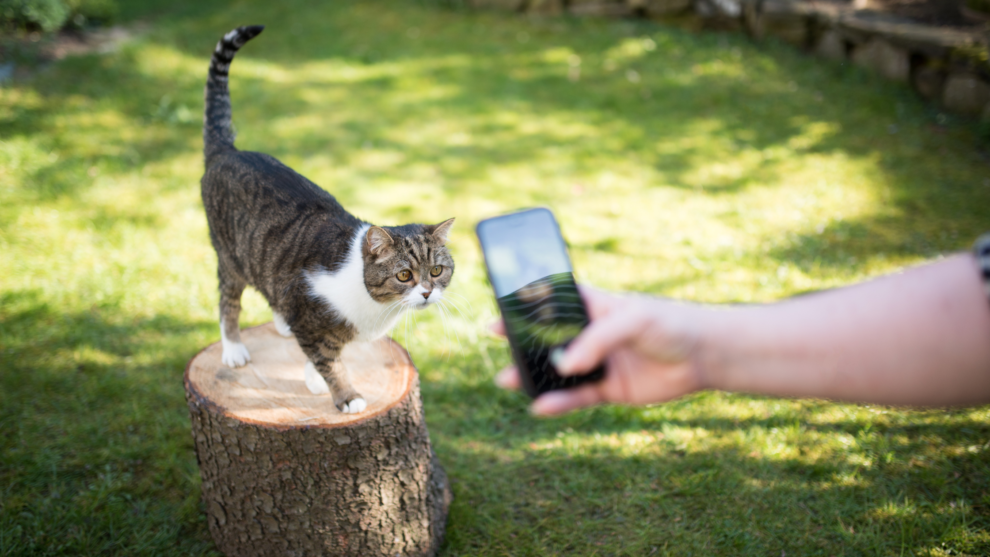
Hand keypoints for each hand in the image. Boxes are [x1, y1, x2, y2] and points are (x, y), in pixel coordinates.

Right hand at [492, 286, 708, 414]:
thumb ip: (598, 341)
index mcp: (592, 307)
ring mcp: (598, 363)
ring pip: (557, 372)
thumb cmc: (669, 324)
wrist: (702, 356)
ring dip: (533, 377)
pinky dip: (559, 403)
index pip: (551, 305)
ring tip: (507, 381)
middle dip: (522, 347)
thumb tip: (565, 366)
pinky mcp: (608, 390)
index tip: (498, 317)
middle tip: (498, 353)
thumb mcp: (632, 321)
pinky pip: (577, 397)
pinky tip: (540, 407)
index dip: (524, 310)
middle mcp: (590, 335)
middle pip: (548, 341)